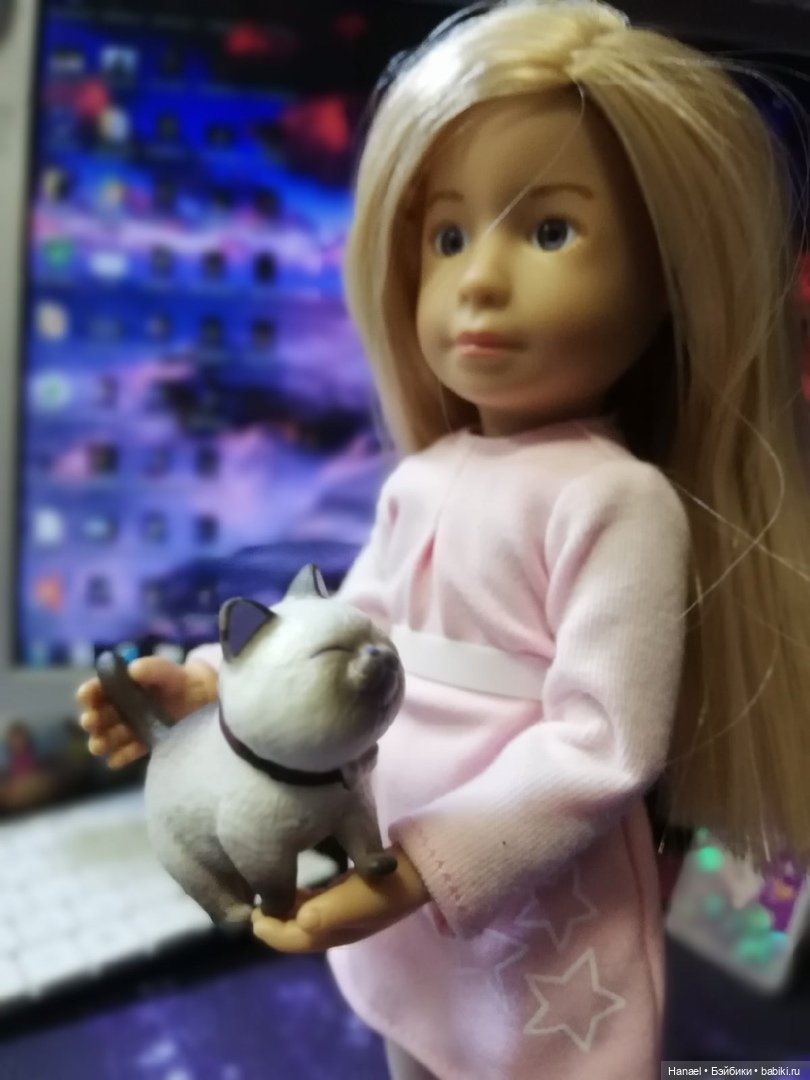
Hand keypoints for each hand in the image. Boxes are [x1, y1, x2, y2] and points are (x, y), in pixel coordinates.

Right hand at [77, 658, 217, 768]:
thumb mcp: (166, 670)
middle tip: (90, 722)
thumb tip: (133, 669)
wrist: (201, 697)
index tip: (85, 696)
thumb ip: (151, 668)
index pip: (99, 690)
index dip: (90, 692)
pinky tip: (113, 761)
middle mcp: (121, 708)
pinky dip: (121, 756)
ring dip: (101, 741)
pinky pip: (130, 751)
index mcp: (121, 687)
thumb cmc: (178, 679)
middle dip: (92, 720)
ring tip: (98, 746)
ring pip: (110, 736)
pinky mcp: (144, 741)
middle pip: (100, 716)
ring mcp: (131, 726)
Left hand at [251, 847, 429, 952]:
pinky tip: (299, 888)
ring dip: (288, 912)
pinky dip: (303, 900)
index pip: (295, 940)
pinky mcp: (352, 898)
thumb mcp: (356, 899)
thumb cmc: (383, 886)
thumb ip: (327, 912)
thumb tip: (299, 922)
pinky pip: (319, 905)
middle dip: (276, 924)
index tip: (251, 916)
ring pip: (308, 919)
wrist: (417, 871)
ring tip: (270, 898)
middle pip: (299, 933)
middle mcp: (338, 929)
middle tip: (254, 907)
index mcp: (336, 934)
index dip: (272, 933)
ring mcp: (346, 914)